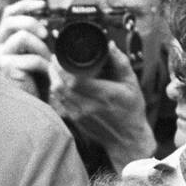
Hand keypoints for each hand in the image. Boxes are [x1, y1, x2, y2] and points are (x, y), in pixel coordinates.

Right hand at [0, 0, 50, 95]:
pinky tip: (48, 74)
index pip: (8, 14)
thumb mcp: (33, 56)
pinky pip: (30, 57)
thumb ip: (36, 40)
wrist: (27, 110)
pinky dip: (44, 65)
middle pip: (11, 20)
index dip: (26, 5)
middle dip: (33, 22)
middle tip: (46, 34)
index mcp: (0, 42)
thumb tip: (49, 24)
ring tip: (48, 62)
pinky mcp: (5, 68)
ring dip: (42, 47)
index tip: (43, 5)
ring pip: (22, 36)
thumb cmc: (31, 85)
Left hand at [49, 42, 156, 170]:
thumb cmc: (131, 111)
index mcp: (104, 95)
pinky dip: (56, 91)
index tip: (61, 55)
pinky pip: (59, 103)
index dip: (64, 66)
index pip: (75, 79)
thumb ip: (121, 63)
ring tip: (54, 67)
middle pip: (62, 85)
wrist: (127, 139)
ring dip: (53, 79)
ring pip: (58, 94)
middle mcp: (89, 106)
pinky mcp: (75, 120)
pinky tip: (58, 83)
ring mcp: (80, 115)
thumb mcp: (132, 84)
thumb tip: (110, 46)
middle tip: (54, 58)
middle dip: (54, 69)